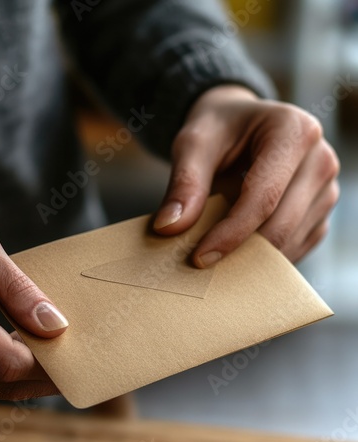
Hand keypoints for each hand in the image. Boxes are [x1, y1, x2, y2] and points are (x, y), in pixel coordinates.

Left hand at [154, 85, 339, 265]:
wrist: (240, 123)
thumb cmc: (218, 129)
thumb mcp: (194, 144)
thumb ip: (184, 183)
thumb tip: (169, 228)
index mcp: (294, 131)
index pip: (263, 197)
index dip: (230, 233)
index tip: (198, 258)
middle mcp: (320, 159)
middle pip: (281, 224)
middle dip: (239, 251)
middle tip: (200, 263)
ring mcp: (326, 188)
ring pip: (290, 241)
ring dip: (252, 257)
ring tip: (215, 255)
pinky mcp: (320, 211)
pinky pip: (297, 246)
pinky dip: (266, 257)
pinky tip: (237, 251)